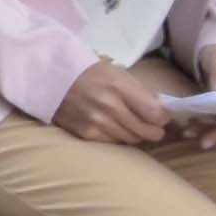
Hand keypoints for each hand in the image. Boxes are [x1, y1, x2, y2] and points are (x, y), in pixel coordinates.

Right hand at [55, 63, 176, 148]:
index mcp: (120, 86)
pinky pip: (114, 142)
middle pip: (146, 130)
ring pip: (132, 139)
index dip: (162, 117)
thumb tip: (160, 108)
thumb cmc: (91, 73)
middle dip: (154, 130)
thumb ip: (140, 90)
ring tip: (134, 126)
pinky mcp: (87, 134)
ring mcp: (97, 122)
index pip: (154, 113)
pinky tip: (116, 128)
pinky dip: (119, 137)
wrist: (53, 79)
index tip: (162, 116)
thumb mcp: (118, 73)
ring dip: (137, 134)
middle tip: (154, 127)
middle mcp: (110, 106)